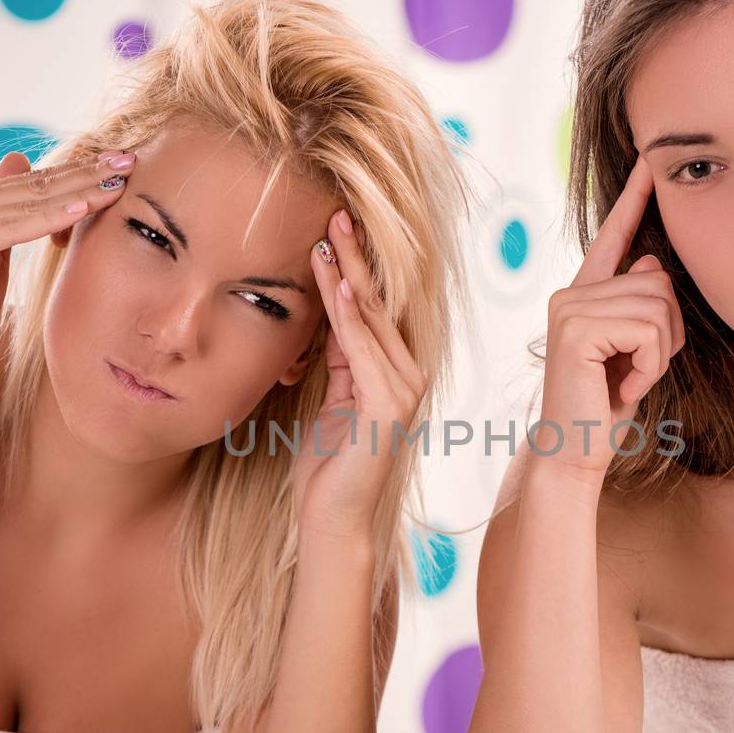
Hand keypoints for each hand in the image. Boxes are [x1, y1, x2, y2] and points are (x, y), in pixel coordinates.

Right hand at [0, 148, 137, 388]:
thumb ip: (11, 223)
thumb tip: (24, 178)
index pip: (33, 183)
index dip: (78, 172)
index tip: (121, 163)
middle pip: (34, 186)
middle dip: (85, 173)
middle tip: (129, 160)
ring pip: (28, 203)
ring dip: (78, 191)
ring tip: (118, 181)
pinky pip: (14, 228)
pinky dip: (50, 219)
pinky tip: (84, 210)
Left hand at [292, 209, 427, 539]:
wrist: (332, 520)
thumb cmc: (325, 467)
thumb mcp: (330, 398)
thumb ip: (339, 358)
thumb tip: (333, 310)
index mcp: (393, 373)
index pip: (372, 308)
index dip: (354, 266)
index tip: (332, 226)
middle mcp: (407, 376)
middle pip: (379, 304)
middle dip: (355, 257)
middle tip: (335, 212)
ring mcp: (403, 391)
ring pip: (372, 320)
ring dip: (349, 275)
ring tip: (329, 236)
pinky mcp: (390, 408)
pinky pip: (365, 351)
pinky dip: (351, 318)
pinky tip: (340, 287)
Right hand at [537, 155, 684, 475]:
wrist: (575, 450)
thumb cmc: (606, 407)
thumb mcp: (635, 350)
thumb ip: (641, 308)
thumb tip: (652, 263)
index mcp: (585, 295)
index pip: (614, 238)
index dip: (633, 200)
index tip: (648, 162)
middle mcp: (571, 293)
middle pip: (658, 281)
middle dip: (668, 333)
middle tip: (639, 370)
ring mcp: (569, 307)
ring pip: (657, 305)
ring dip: (659, 353)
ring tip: (629, 379)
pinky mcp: (575, 329)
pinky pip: (647, 329)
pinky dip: (649, 364)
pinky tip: (623, 387)